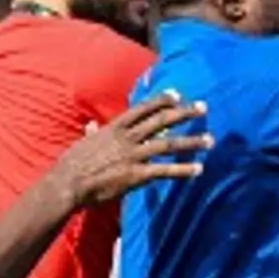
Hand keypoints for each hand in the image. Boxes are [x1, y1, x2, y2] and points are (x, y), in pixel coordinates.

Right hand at [53, 93, 213, 208]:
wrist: (68, 183)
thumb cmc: (72, 165)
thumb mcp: (84, 143)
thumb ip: (93, 134)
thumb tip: (92, 126)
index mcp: (114, 128)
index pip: (142, 108)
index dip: (161, 100)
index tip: (177, 94)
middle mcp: (127, 138)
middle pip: (161, 121)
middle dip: (184, 113)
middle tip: (203, 107)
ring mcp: (133, 156)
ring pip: (168, 145)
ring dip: (192, 142)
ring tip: (210, 141)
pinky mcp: (137, 175)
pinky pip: (165, 171)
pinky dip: (183, 170)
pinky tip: (199, 170)